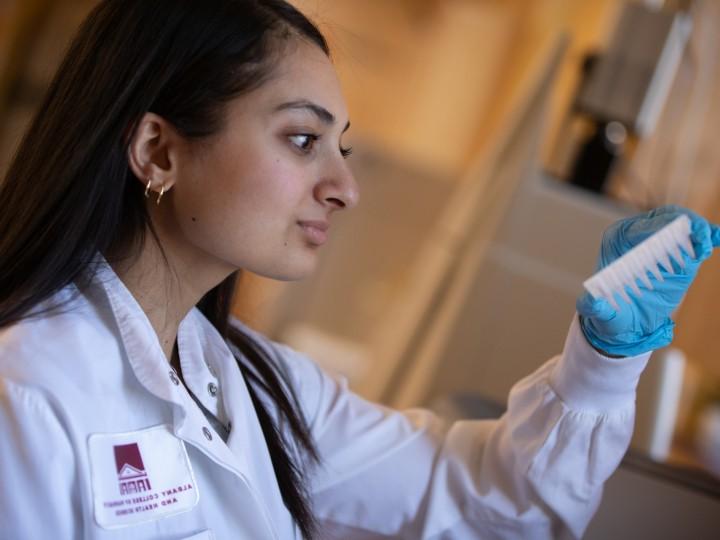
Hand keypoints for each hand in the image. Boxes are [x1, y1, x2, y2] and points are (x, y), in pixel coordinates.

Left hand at [577, 205, 719, 356]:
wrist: (628, 324)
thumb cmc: (610, 313)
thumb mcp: (599, 311)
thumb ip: (594, 306)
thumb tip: (592, 300)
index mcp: (617, 240)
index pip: (638, 228)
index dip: (656, 229)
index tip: (672, 235)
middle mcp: (639, 236)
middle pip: (664, 219)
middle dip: (682, 223)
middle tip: (699, 234)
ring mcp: (662, 244)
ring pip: (682, 226)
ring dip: (697, 229)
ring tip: (707, 241)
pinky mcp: (681, 256)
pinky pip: (695, 240)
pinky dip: (707, 237)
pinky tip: (716, 238)